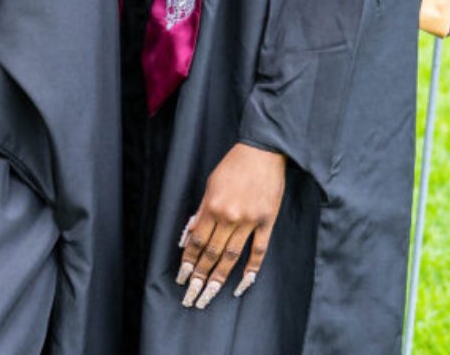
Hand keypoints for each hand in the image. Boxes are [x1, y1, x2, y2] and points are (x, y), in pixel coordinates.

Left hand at [176, 143, 285, 310]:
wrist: (262, 152)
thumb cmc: (233, 165)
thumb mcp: (210, 184)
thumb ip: (201, 211)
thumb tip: (188, 235)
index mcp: (212, 206)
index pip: (197, 241)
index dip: (189, 260)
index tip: (182, 278)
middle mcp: (229, 216)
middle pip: (212, 253)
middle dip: (200, 277)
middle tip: (192, 297)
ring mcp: (249, 221)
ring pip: (232, 257)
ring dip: (219, 278)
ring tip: (209, 295)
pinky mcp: (267, 222)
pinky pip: (258, 250)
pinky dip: (251, 269)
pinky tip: (242, 284)